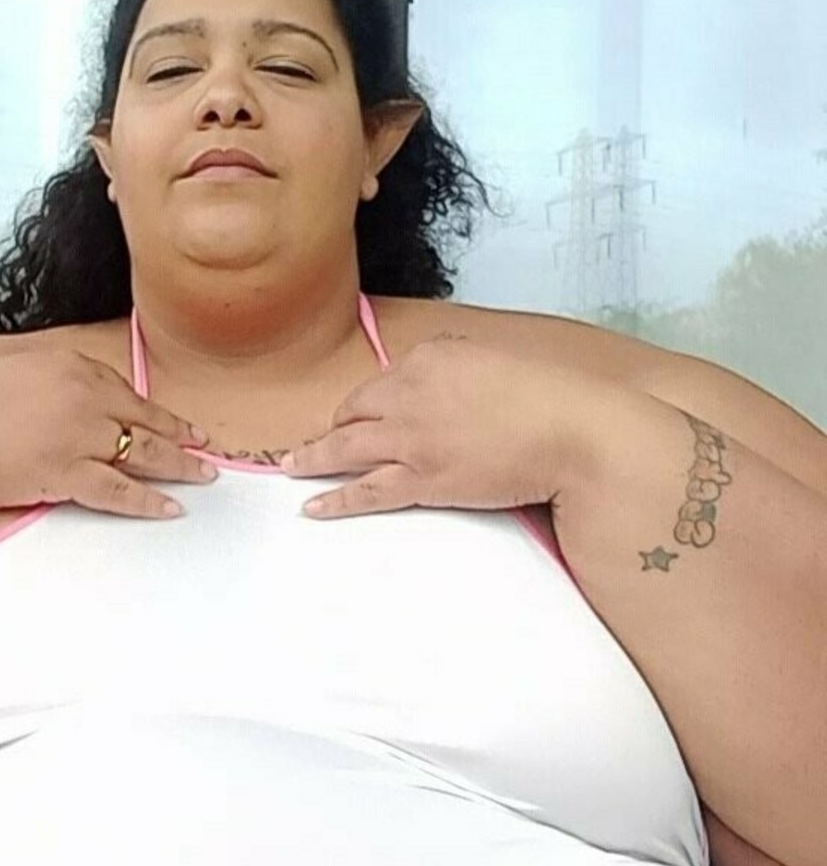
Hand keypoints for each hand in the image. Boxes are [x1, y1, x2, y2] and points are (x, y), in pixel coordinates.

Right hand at [0, 348, 213, 519]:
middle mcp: (85, 397)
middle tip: (207, 447)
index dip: (158, 412)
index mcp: (72, 367)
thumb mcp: (13, 368)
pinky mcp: (65, 473)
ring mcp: (79, 436)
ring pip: (145, 455)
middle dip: (182, 437)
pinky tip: (172, 507)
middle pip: (147, 422)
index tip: (178, 423)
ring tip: (205, 476)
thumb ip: (53, 379)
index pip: (127, 392)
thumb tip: (74, 394)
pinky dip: (149, 501)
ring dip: (181, 466)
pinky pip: (120, 490)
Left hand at [279, 335, 600, 517]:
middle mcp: (408, 395)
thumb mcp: (495, 360)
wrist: (572, 432)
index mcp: (429, 359)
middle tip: (318, 440)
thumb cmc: (548, 397)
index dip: (372, 401)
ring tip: (292, 466)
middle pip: (354, 411)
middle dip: (336, 426)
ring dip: (313, 458)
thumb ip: (458, 364)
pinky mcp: (421, 480)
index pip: (384, 381)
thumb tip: (438, 373)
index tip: (364, 413)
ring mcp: (411, 440)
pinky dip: (334, 500)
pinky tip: (313, 506)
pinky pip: (364, 492)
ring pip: (345, 449)